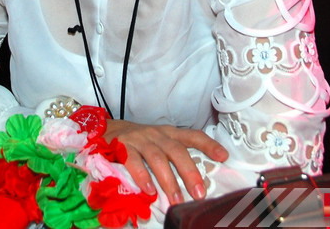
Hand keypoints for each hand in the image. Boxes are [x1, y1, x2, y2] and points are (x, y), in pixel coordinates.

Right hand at [104, 120, 228, 204]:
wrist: (106, 130)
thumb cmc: (138, 142)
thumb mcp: (158, 143)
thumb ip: (174, 157)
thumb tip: (196, 182)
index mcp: (169, 133)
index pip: (192, 135)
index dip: (208, 144)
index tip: (223, 156)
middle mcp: (156, 134)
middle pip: (177, 150)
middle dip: (189, 172)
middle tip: (199, 193)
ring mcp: (139, 140)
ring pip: (157, 158)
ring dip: (168, 180)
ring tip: (176, 199)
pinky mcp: (122, 147)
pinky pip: (133, 161)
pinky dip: (142, 176)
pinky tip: (149, 191)